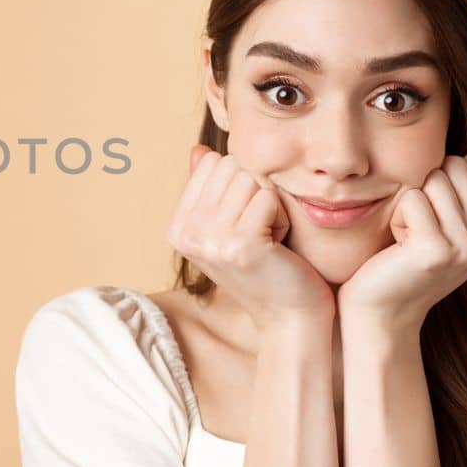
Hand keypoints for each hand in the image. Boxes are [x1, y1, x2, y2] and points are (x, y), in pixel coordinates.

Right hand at [167, 145, 335, 330]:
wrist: (289, 316)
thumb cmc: (266, 266)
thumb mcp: (228, 224)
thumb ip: (211, 187)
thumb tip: (200, 150)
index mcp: (177, 226)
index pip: (212, 162)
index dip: (239, 185)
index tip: (243, 222)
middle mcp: (186, 233)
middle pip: (231, 167)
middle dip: (256, 192)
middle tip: (259, 230)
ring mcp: (210, 240)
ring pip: (250, 179)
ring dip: (270, 205)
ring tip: (267, 238)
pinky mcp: (239, 245)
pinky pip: (268, 198)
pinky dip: (281, 218)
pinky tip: (277, 246)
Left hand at [337, 145, 466, 330]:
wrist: (384, 309)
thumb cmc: (411, 260)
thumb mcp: (451, 223)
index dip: (445, 180)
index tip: (438, 217)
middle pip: (454, 167)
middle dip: (427, 189)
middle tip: (420, 228)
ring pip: (432, 180)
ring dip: (410, 205)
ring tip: (410, 238)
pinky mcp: (436, 251)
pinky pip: (412, 198)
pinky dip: (397, 216)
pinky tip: (400, 246)